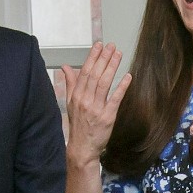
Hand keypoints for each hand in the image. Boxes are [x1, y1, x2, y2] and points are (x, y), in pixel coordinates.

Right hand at [61, 42, 131, 164]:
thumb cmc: (78, 124)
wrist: (82, 147)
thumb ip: (70, 83)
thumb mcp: (71, 103)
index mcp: (76, 95)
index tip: (99, 45)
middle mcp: (85, 100)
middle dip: (103, 58)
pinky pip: (115, 99)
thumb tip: (65, 67)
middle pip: (94, 75)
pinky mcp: (107, 117)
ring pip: (104, 83)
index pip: (84, 71)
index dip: (92, 57)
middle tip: (111, 46)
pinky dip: (121, 86)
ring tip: (118, 55)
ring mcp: (96, 108)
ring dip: (111, 67)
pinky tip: (127, 76)